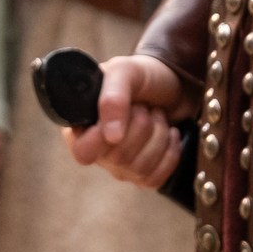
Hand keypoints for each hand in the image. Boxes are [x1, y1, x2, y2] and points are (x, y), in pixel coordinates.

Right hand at [65, 54, 183, 189]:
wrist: (171, 83)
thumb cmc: (141, 76)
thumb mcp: (124, 72)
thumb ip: (112, 98)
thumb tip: (112, 137)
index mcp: (82, 126)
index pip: (83, 152)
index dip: (105, 137)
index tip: (126, 111)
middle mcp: (97, 151)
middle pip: (118, 159)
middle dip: (142, 125)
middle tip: (143, 105)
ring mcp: (120, 167)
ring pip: (140, 169)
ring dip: (158, 135)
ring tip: (156, 115)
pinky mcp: (144, 175)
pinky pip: (156, 179)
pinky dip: (170, 153)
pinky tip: (170, 133)